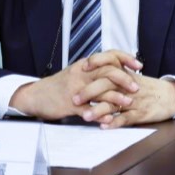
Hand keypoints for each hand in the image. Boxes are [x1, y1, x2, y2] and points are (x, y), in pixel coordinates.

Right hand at [9, 52, 139, 120]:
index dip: (125, 58)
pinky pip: (87, 109)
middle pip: (107, 71)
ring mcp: (75, 89)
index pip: (108, 55)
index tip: (139, 65)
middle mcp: (81, 74)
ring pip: (99, 90)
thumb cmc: (58, 86)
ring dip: (116, 97)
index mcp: (84, 65)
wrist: (36, 96)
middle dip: (124, 78)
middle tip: (136, 87)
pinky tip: (109, 119)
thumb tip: (115, 70)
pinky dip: (99, 114)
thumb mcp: (76, 73)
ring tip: (128, 102)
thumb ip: (94, 72)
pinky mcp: (69, 104)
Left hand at [77, 71, 174, 128]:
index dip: (96, 63)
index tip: (81, 67)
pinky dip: (114, 122)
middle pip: (107, 84)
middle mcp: (128, 85)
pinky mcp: (140, 113)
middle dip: (89, 92)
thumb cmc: (147, 87)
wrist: (170, 97)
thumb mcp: (132, 76)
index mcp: (126, 74)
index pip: (109, 63)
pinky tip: (104, 126)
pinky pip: (125, 118)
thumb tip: (93, 73)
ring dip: (98, 110)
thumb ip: (115, 73)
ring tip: (85, 116)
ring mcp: (134, 100)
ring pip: (113, 104)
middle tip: (74, 99)